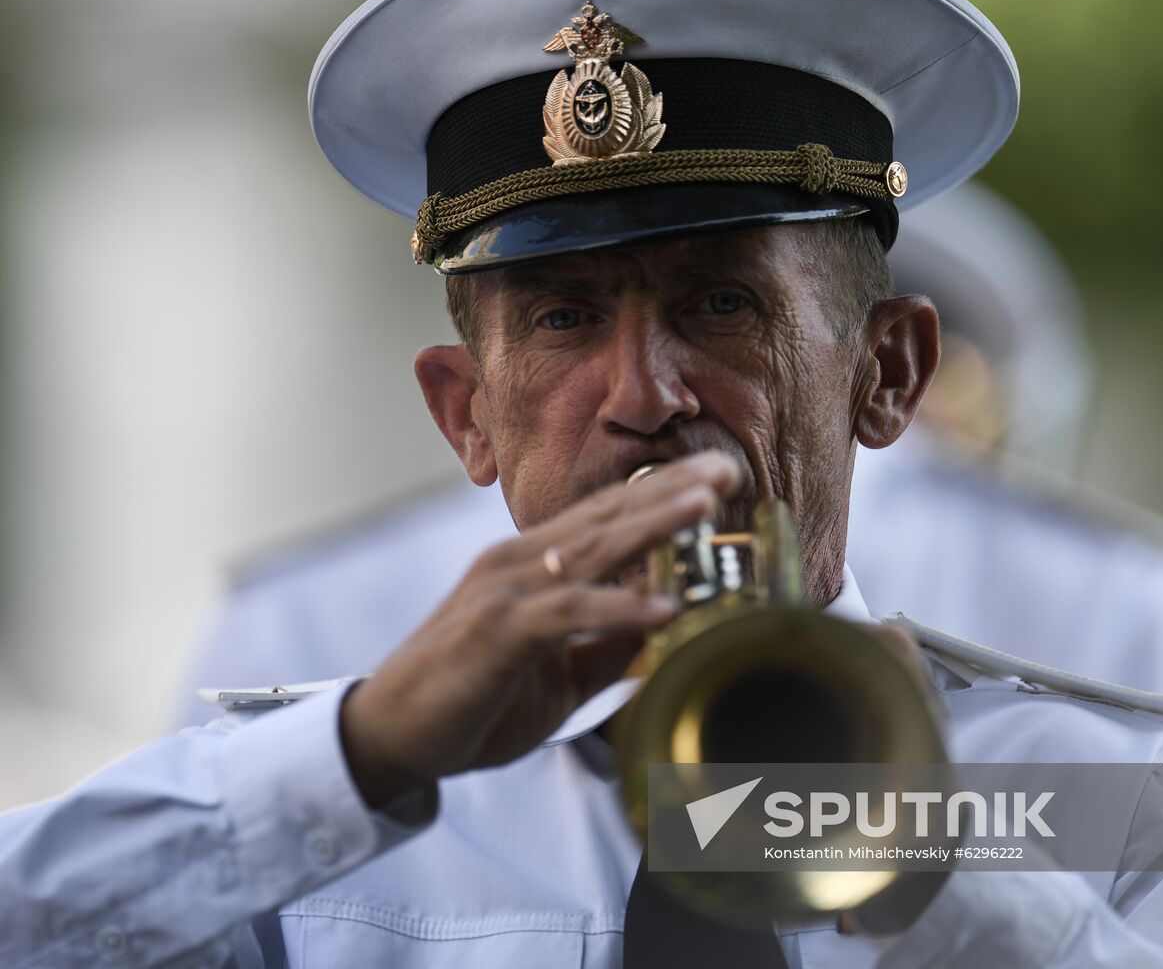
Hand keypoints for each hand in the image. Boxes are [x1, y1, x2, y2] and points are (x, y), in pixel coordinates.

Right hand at [341, 451, 742, 806]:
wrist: (391, 737)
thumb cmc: (472, 700)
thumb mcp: (558, 672)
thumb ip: (608, 643)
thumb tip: (668, 622)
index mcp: (532, 565)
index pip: (607, 517)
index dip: (662, 494)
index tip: (717, 480)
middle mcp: (518, 562)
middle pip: (607, 516)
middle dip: (671, 491)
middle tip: (728, 469)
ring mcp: (505, 591)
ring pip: (592, 549)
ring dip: (653, 526)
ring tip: (705, 508)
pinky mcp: (496, 629)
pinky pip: (568, 612)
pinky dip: (619, 609)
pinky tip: (665, 609)